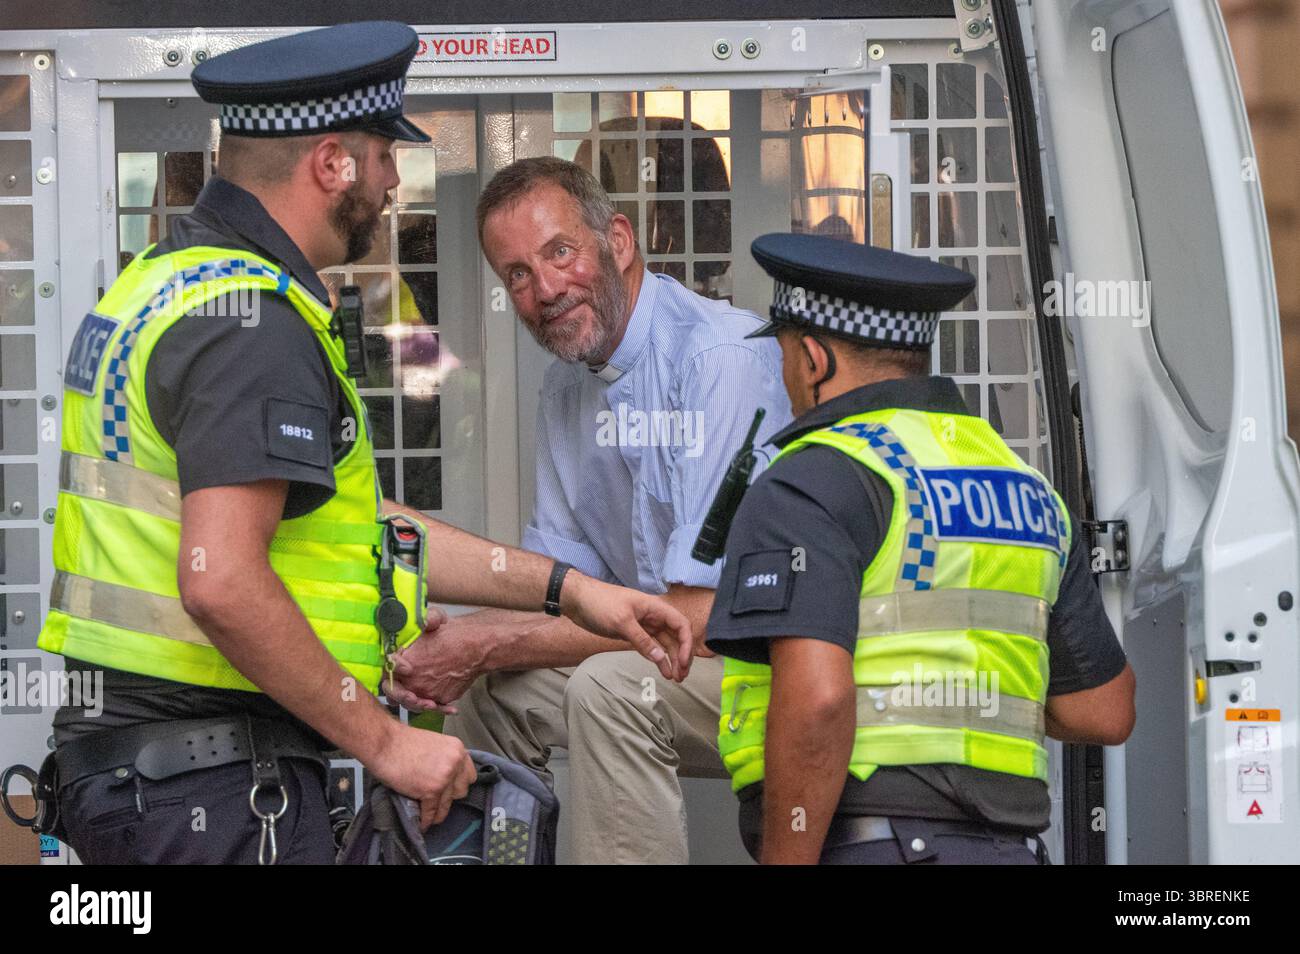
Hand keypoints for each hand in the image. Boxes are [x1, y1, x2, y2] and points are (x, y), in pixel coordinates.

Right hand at [369, 722, 476, 829]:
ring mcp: (444, 778)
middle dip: (449, 796)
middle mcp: (455, 763)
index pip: (469, 775)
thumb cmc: (401, 742)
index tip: (451, 790)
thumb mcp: (434, 745)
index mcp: (457, 749)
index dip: (458, 784)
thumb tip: (446, 779)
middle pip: (462, 791)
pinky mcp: (430, 790)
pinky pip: (431, 812)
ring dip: (437, 812)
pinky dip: (426, 819)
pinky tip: (422, 822)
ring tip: (430, 816)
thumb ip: (444, 760)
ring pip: (447, 804)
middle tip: (437, 798)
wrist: (384, 743)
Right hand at [385, 614, 490, 712]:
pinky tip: (451, 708)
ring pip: (410, 702)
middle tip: (416, 698)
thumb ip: (430, 618)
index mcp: (399, 654)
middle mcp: (401, 672)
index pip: (387, 663)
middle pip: (393, 689)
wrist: (467, 645)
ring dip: (420, 706)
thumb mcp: (438, 619)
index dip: (395, 667)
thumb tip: (426, 622)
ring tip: (434, 705)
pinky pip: (428, 705)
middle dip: (403, 696)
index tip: (408, 668)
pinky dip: (439, 708)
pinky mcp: (427, 694)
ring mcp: (412, 685)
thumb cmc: (446, 630)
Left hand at [559, 573, 694, 680]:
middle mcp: (653, 616)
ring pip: (665, 643)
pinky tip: (662, 670)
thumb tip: (660, 658)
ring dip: (672, 659)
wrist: (577, 599)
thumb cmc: (599, 603)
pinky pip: (651, 646)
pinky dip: (658, 658)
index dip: (687, 643)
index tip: (684, 662)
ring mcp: (644, 625)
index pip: (680, 624)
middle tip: (682, 676)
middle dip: (682, 655)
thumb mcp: (621, 621)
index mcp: (654, 608)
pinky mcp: (633, 633)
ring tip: (675, 678)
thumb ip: (641, 640)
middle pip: (676, 636)